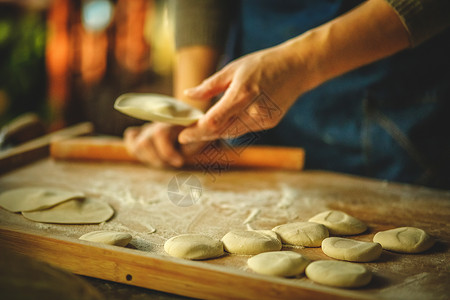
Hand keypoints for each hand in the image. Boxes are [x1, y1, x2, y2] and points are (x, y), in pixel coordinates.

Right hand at [124, 122, 202, 167]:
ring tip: (164, 160)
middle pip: (144, 143)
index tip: (179, 162)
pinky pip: (130, 137)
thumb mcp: (200, 138)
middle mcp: (156, 123)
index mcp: (172, 122)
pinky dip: (136, 149)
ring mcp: (147, 128)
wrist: (193, 126)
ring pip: (136, 145)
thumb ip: (195, 140)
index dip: (167, 151)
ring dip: (149, 158)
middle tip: (173, 162)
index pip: (160, 133)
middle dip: (158, 159)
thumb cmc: (197, 136)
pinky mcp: (140, 133)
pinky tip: (151, 154)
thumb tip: (185, 141)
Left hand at [178, 43, 310, 143]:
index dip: (196, 131)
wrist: (297, 68)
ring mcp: (263, 120)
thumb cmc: (263, 64)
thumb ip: (209, 86)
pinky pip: (244, 130)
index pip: (213, 121)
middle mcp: (253, 111)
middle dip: (201, 135)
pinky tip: (224, 122)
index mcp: (241, 94)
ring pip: (232, 133)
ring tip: (200, 130)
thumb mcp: (233, 69)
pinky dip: (231, 127)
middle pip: (220, 132)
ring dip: (215, 132)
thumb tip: (188, 95)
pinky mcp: (269, 123)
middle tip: (186, 136)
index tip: (182, 135)